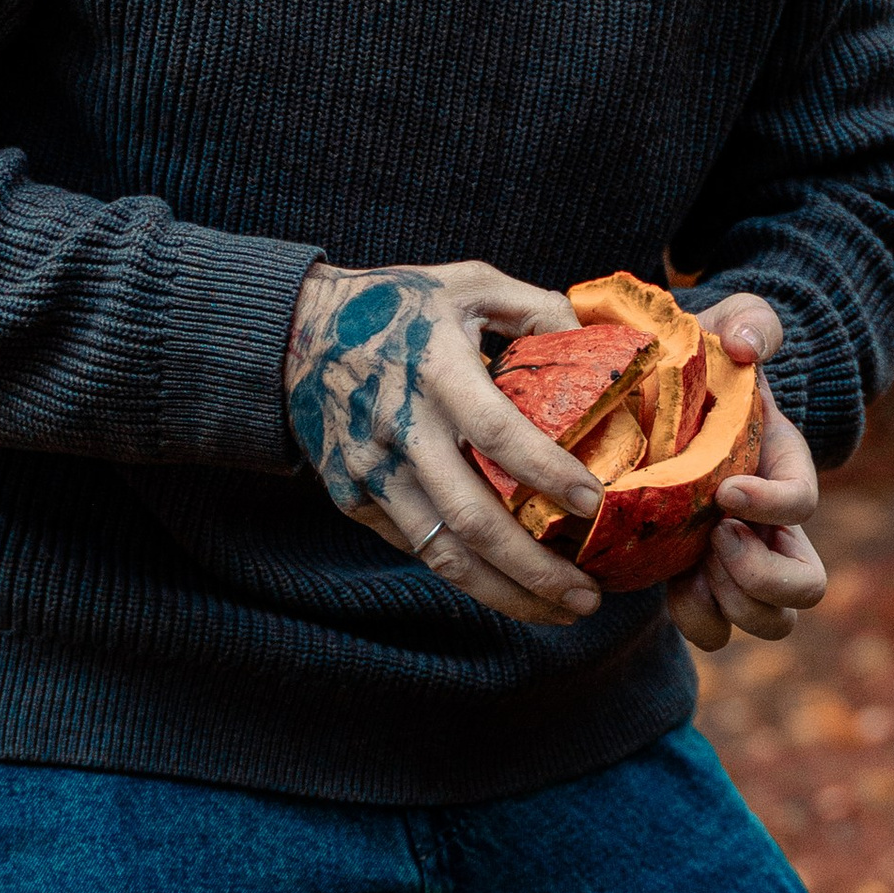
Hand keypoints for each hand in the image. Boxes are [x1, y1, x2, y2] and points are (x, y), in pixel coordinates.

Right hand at [285, 259, 607, 624]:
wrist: (294, 331)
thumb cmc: (396, 304)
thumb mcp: (469, 282)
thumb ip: (536, 308)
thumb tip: (599, 342)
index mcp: (436, 370)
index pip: (497, 432)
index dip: (547, 472)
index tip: (594, 503)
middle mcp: (402, 428)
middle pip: (474, 518)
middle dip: (536, 569)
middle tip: (589, 596)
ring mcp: (373, 470)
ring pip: (444, 553)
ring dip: (506, 593)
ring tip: (560, 610)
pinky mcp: (353, 496)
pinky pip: (417, 546)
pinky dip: (466, 575)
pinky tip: (509, 587)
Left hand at [665, 294, 827, 652]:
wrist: (679, 395)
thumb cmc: (712, 359)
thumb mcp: (735, 324)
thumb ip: (752, 322)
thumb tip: (746, 346)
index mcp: (786, 467)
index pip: (801, 503)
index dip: (771, 506)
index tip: (725, 490)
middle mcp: (775, 526)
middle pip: (805, 589)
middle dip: (759, 578)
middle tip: (713, 537)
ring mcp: (742, 560)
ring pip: (768, 621)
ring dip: (729, 606)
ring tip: (690, 566)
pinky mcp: (702, 579)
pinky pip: (714, 627)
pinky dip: (694, 616)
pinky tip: (664, 580)